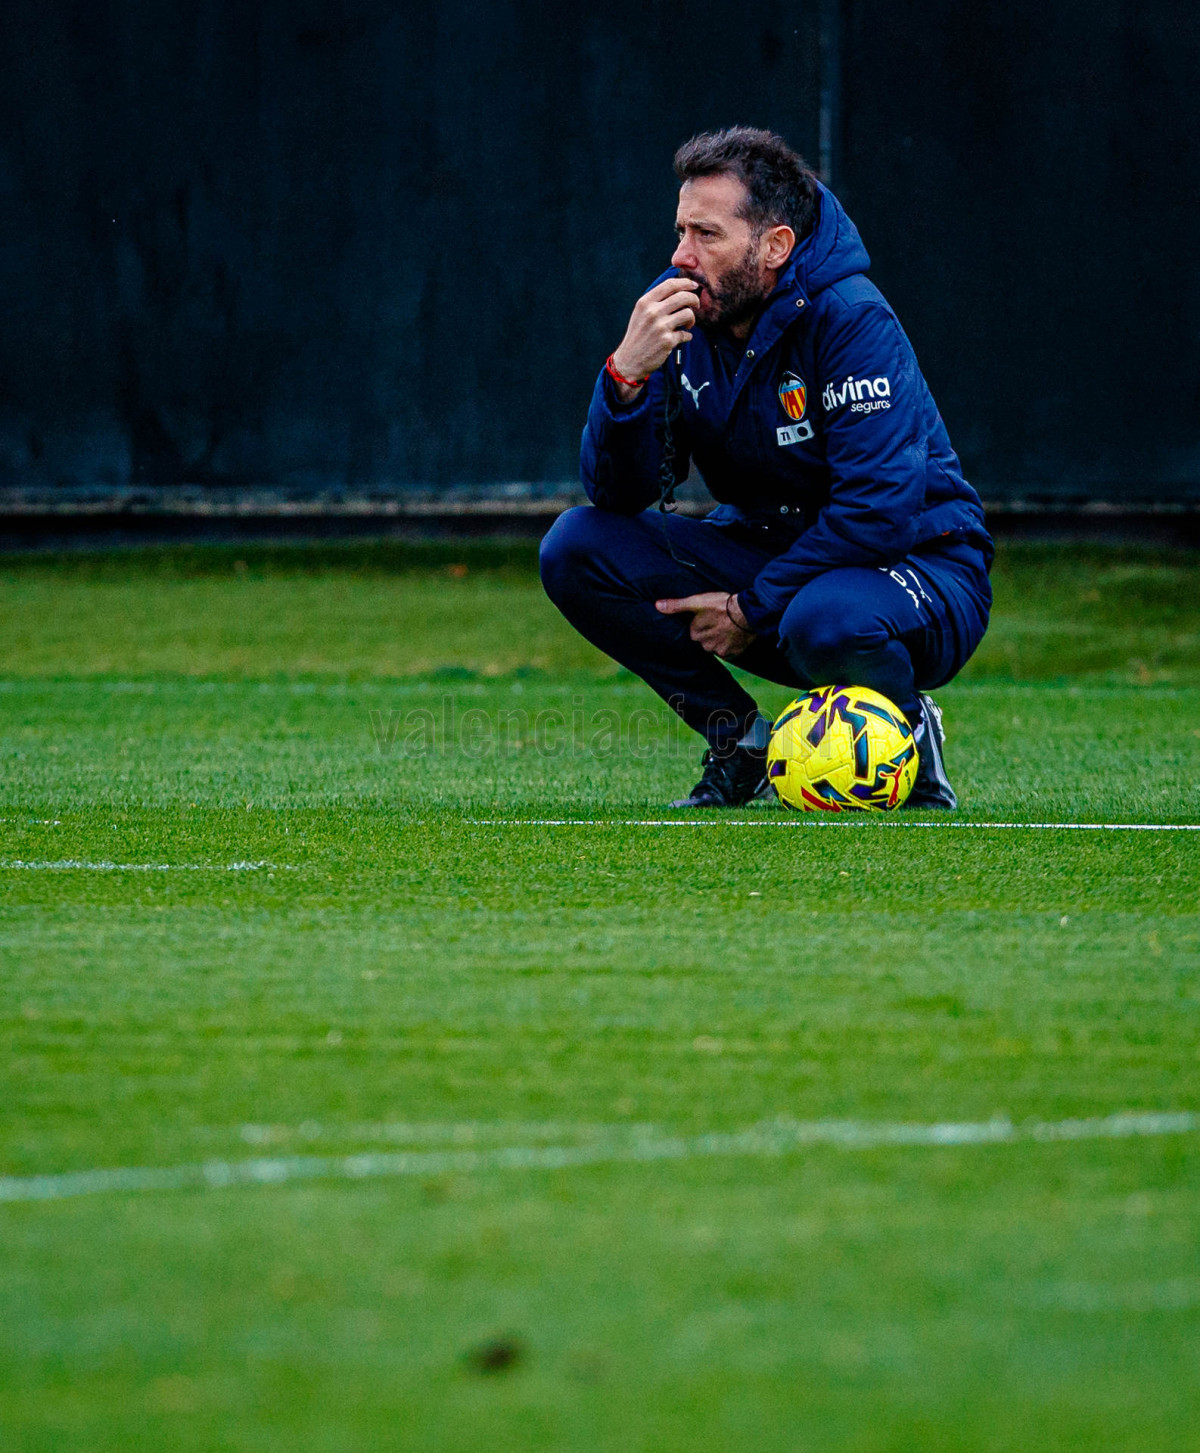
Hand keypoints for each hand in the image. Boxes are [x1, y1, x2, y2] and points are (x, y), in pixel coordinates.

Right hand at [610, 277, 699, 398]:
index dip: (686, 283)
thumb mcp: (640, 313)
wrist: (629, 360)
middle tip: (696, 305)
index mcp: (645, 302)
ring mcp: (660, 327)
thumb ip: (655, 301)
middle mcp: (652, 312)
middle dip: (694, 300)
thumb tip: (678, 291)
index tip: (694, 286)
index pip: (670, 284)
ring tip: (687, 324)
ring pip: (688, 313)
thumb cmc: (637, 336)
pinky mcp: (667, 341)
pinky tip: (682, 337)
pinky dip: (687, 336)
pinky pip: (686, 334)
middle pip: (683, 297)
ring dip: (692, 319)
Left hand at [656, 591, 754, 659]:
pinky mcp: (733, 653)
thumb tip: (657, 605)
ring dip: (720, 638)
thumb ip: (676, 605)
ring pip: (716, 645)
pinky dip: (731, 644)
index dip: (701, 623)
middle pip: (705, 640)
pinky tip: (734, 634)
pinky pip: (728, 651)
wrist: (748, 612)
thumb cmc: (721, 605)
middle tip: (719, 620)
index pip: (694, 631)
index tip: (709, 616)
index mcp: (695, 634)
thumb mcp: (696, 601)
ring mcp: (720, 650)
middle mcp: (705, 645)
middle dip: (710, 632)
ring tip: (727, 626)